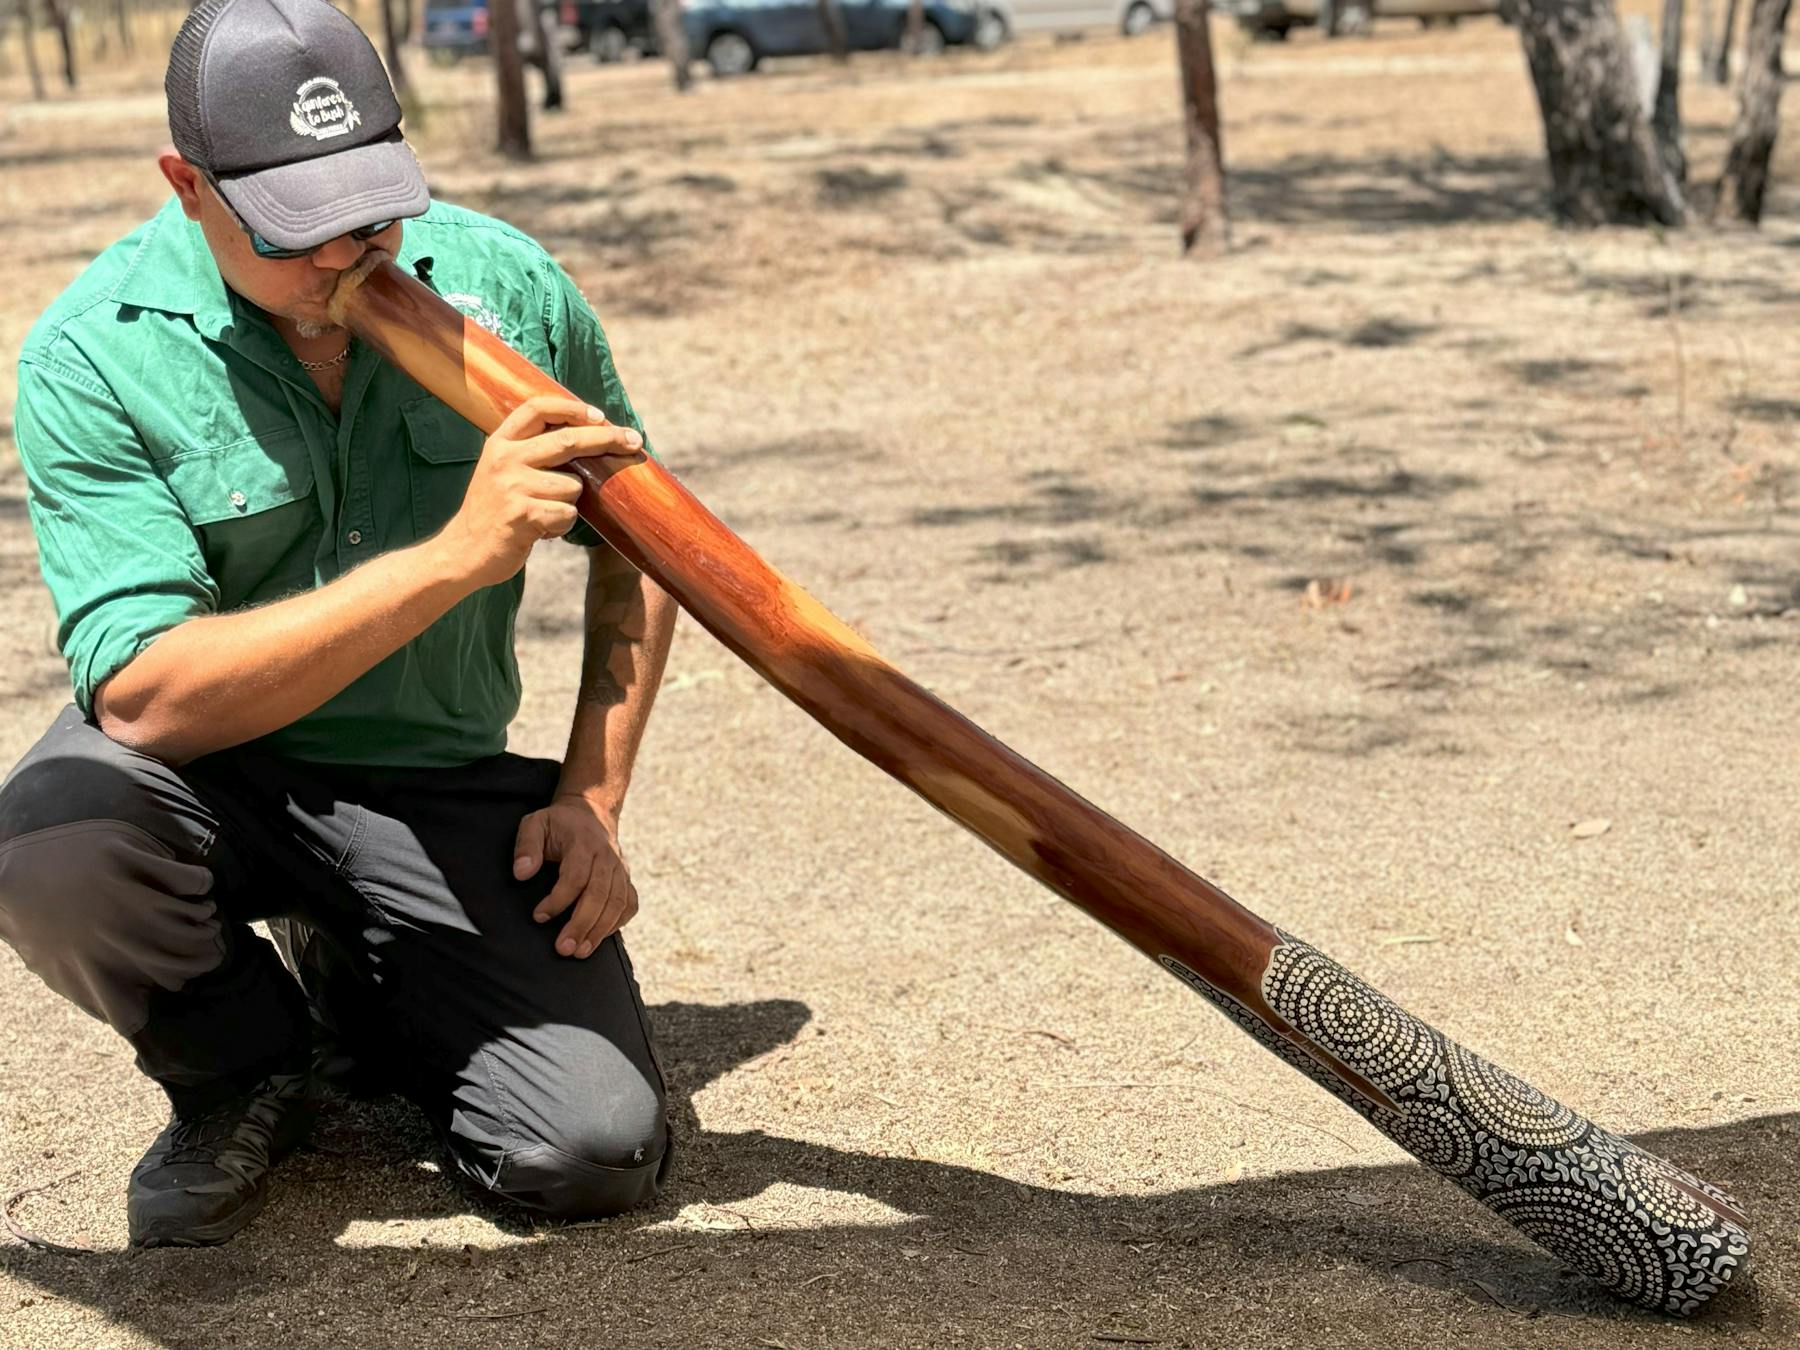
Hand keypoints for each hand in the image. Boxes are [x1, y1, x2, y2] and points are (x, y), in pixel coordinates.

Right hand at [437, 394, 642, 589]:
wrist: (463, 552)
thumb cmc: (494, 511)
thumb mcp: (502, 470)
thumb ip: (532, 451)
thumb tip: (587, 435)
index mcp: (500, 442)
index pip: (537, 408)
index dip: (571, 407)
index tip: (600, 415)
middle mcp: (505, 458)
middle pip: (568, 440)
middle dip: (607, 439)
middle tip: (634, 441)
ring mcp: (512, 486)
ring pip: (574, 486)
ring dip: (569, 503)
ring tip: (544, 513)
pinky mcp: (522, 514)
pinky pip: (567, 513)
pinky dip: (562, 525)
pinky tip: (540, 531)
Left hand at [513, 794, 638, 957]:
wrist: (592, 812)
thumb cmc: (558, 824)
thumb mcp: (535, 823)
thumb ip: (527, 846)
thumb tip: (521, 874)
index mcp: (584, 843)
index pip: (576, 876)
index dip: (558, 900)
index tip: (539, 916)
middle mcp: (607, 857)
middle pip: (600, 895)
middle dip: (582, 925)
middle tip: (564, 948)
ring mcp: (621, 869)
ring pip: (617, 903)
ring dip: (600, 931)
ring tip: (580, 952)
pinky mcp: (626, 879)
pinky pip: (629, 904)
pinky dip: (618, 923)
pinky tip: (599, 938)